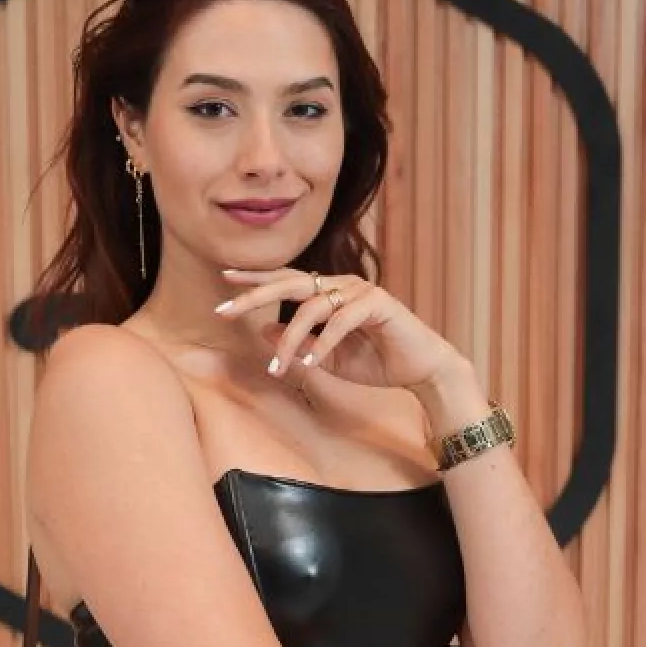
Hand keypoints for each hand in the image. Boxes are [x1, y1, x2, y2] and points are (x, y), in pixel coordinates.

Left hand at [214, 268, 467, 391]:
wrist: (421, 369)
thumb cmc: (376, 361)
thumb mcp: (324, 357)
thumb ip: (295, 343)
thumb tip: (260, 331)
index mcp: (328, 292)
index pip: (286, 279)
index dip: (256, 278)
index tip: (224, 278)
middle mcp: (341, 285)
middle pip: (290, 282)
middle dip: (255, 295)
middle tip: (225, 310)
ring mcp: (360, 291)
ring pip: (311, 307)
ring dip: (290, 340)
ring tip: (277, 369)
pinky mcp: (378, 303)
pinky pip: (340, 321)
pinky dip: (323, 343)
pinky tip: (311, 364)